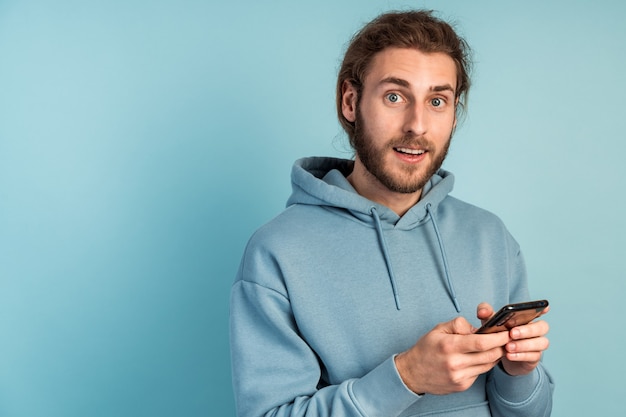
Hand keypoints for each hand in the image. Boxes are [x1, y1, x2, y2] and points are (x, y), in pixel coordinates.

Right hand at [395, 316, 509, 394]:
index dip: (498, 338)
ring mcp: (459, 377)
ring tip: (495, 346)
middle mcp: (455, 363)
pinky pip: (480, 373)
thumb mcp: (438, 329)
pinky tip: (479, 357)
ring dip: (495, 355)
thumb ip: (459, 325)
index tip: (506, 332)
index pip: (481, 342)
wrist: (413, 372)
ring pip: (488, 365)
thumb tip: (477, 328)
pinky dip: (483, 364)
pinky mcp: (462, 385)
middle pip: (489, 355)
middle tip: (506, 339)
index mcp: (449, 346)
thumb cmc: (426, 348)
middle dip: (501, 346)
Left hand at [476, 303, 549, 375]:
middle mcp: (535, 330)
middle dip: (528, 330)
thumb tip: (482, 312)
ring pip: (542, 342)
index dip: (543, 309)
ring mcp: (537, 344)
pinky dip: (521, 355)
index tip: (545, 308)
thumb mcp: (490, 322)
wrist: (498, 356)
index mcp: (527, 318)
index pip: (539, 311)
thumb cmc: (497, 333)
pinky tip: (509, 355)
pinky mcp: (534, 358)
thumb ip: (486, 313)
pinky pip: (534, 356)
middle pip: (542, 327)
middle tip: (512, 333)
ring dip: (524, 345)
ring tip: (508, 346)